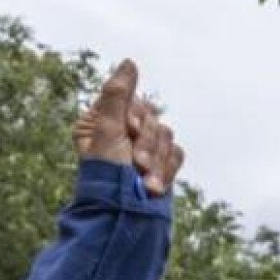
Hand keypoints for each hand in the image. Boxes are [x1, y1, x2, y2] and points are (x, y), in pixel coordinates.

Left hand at [73, 60, 183, 196]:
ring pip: (167, 137)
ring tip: (146, 183)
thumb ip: (118, 94)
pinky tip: (155, 187)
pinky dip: (167, 170)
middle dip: (148, 144)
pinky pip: (176, 154)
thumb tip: (129, 62)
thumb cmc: (109, 176)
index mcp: (103, 122)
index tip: (130, 130)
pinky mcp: (160, 166)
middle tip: (137, 163)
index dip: (137, 116)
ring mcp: (142, 151)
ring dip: (158, 161)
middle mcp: (122, 134)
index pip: (133, 103)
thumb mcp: (108, 130)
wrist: (123, 218)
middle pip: (153, 119)